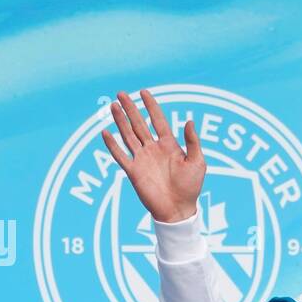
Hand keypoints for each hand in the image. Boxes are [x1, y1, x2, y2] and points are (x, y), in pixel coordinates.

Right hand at [101, 89, 204, 223]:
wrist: (178, 209)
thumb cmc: (190, 187)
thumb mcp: (197, 162)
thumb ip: (192, 142)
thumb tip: (189, 121)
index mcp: (169, 145)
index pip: (157, 120)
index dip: (151, 106)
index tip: (144, 92)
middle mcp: (153, 149)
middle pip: (139, 124)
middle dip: (131, 108)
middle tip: (121, 93)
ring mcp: (142, 159)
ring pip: (128, 135)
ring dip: (120, 120)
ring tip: (113, 105)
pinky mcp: (134, 171)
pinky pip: (120, 155)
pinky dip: (112, 144)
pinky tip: (105, 132)